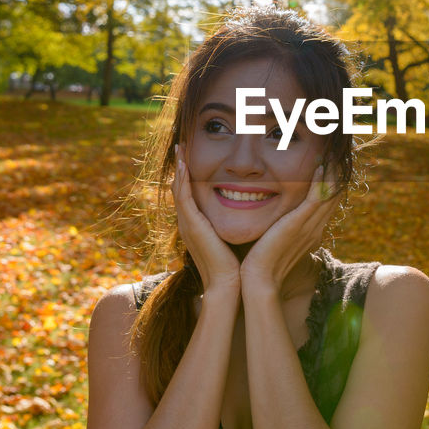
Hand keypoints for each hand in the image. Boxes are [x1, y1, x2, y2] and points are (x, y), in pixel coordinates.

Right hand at [171, 147, 240, 295]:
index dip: (188, 174)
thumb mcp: (231, 238)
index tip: (190, 156)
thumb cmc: (235, 264)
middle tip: (181, 145)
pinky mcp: (192, 224)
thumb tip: (249, 210)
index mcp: (196, 225)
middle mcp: (187, 222)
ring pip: (178, 188)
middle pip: (179, 187)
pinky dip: (182, 179)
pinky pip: (183, 196)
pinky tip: (183, 163)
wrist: (228, 284)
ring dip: (178, 166)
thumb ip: (233, 224)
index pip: (189, 193)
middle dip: (180, 165)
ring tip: (180, 147)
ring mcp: (187, 223)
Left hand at [240, 164, 341, 294]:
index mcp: (310, 231)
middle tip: (336, 152)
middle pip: (334, 195)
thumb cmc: (260, 262)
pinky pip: (317, 197)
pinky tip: (320, 166)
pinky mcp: (300, 224)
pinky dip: (321, 181)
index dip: (330, 183)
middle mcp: (315, 227)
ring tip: (332, 153)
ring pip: (330, 194)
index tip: (328, 163)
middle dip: (336, 173)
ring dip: (332, 172)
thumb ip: (277, 226)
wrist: (258, 279)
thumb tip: (268, 215)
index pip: (327, 202)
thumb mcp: (273, 239)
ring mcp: (309, 225)